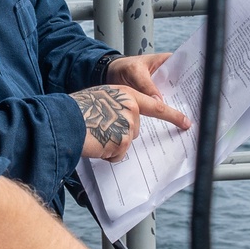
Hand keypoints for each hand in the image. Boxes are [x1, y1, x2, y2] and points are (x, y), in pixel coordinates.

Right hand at [73, 84, 188, 160]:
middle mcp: (130, 106)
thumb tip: (124, 119)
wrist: (63, 119)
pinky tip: (95, 143)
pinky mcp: (123, 140)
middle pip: (135, 129)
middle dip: (120, 134)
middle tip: (101, 129)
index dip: (172, 115)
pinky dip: (107, 154)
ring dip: (112, 144)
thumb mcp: (99, 98)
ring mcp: (128, 123)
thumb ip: (116, 105)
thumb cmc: (75, 110)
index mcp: (125, 93)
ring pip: (125, 143)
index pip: (155, 105)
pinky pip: (118, 154)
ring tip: (95, 135)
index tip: (186, 122)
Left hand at [106, 54, 190, 130]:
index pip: (188, 70)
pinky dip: (164, 115)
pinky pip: (162, 107)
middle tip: (196, 112)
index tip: (202, 93)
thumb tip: (159, 103)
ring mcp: (163, 88)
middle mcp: (169, 76)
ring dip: (177, 109)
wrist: (110, 75)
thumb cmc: (124, 67)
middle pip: (184, 88)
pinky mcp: (156, 99)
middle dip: (189, 100)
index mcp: (169, 62)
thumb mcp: (135, 72)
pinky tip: (170, 124)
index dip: (195, 81)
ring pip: (174, 99)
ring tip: (187, 122)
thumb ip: (146, 86)